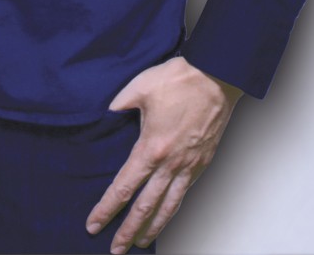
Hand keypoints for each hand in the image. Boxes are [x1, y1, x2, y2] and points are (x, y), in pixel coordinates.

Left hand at [86, 55, 241, 253]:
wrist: (218, 76)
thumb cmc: (180, 79)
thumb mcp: (139, 87)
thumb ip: (119, 104)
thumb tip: (108, 113)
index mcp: (151, 147)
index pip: (123, 187)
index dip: (106, 208)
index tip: (94, 224)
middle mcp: (171, 163)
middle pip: (145, 206)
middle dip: (128, 230)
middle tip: (116, 249)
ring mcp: (189, 165)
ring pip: (169, 206)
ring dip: (153, 228)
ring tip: (141, 242)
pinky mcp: (203, 162)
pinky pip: (184, 193)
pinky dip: (173, 210)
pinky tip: (166, 215)